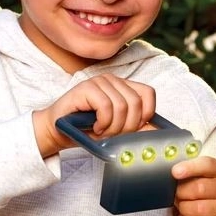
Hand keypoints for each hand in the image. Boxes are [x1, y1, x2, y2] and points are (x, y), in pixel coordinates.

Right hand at [33, 74, 155, 157]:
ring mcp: (99, 82)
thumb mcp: (117, 130)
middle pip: (136, 102)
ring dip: (113, 127)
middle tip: (113, 134)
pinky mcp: (86, 87)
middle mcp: (112, 80)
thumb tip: (157, 130)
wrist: (58, 130)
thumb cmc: (86, 130)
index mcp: (122, 87)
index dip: (146, 115)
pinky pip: (106, 106)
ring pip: (122, 106)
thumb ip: (136, 127)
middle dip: (128, 126)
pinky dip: (103, 123)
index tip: (133, 129)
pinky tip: (95, 127)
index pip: (148, 94)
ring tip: (102, 131)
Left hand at [171, 156, 215, 215]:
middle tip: (177, 194)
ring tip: (184, 207)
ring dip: (184, 209)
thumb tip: (171, 173)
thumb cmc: (195, 189)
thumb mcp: (191, 176)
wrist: (209, 214)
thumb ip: (183, 172)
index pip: (207, 165)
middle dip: (181, 192)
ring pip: (198, 209)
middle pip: (199, 188)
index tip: (175, 172)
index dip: (190, 168)